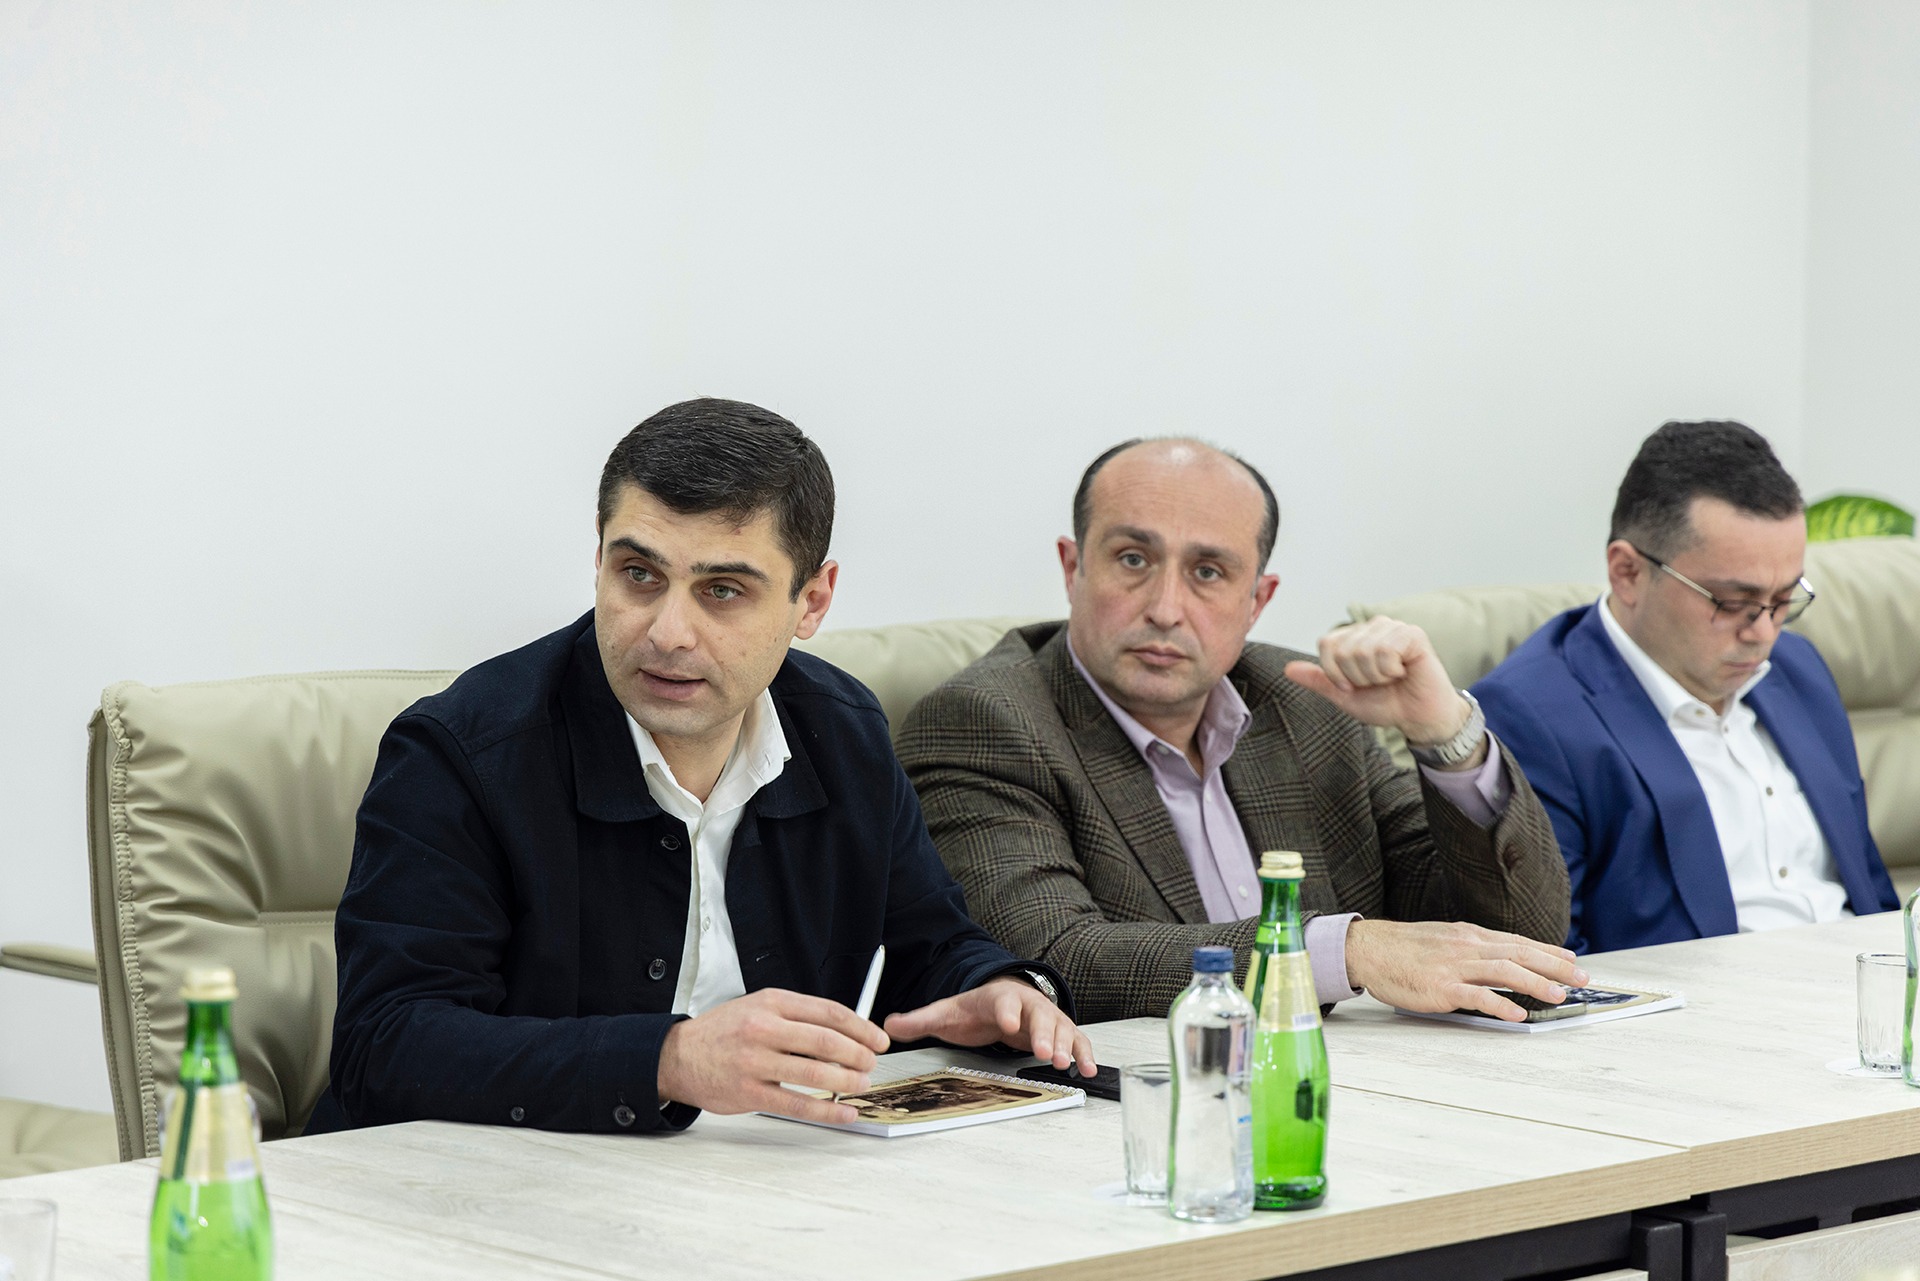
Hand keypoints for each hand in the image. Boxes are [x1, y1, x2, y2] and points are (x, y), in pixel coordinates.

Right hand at [656, 988, 889, 1124]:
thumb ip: (798, 1016)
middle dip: (859, 1055)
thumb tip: (846, 1033)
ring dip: (848, 1081)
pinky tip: (845, 1112)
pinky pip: (797, 1104)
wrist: (678, 1055)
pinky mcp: (749, 1093)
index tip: (878, 1040)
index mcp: (772, 1002)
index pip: (829, 1012)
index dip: (861, 1027)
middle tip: (872, 1064)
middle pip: (827, 1041)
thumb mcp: (759, 1007)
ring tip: (862, 1085)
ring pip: (815, 1073)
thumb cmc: (725, 1032)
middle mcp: (764, 1029)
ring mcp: (756, 1062)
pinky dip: (827, 1110)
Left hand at [883, 978, 1097, 1076]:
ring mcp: (1046, 1016)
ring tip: (1068, 1065)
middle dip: (1042, 1033)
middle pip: (1038, 1015)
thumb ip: (919, 1020)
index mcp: (997, 998)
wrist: (1000, 997)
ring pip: (1060, 1027)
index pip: (1002, 1002)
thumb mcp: (945, 1012)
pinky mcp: (1059, 1030)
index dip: (1007, 1012)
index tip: (1009, 1024)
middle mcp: (1026, 1004)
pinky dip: (1084, 1053)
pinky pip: (1075, 1039)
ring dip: (1065, 1045)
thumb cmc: (974, 1009)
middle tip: (1044, 1052)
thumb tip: (888, 1026)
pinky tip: (1088, 1071)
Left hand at [1283, 617, 1476, 751]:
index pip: (1326, 644)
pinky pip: (1386, 649)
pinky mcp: (1412, 634)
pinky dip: (1391, 669)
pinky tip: (1403, 671)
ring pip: (1363, 650)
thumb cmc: (1386, 704)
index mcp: (1354, 638)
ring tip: (1391, 677)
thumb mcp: (1344, 696)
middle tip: (1377, 682)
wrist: (1418, 717)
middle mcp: (1372, 627)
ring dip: (1375, 675)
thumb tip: (1288, 669)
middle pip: (1344, 649)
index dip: (1335, 672)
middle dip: (1357, 676)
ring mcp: (1392, 628)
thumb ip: (1318, 680)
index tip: (1353, 686)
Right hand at [1344, 919, 1588, 1022]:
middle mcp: (1467, 947)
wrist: (1368, 949)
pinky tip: (1518, 1012)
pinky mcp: (1441, 987)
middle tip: (1581, 978)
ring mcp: (1455, 966)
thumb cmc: (1402, 948)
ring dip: (1535, 982)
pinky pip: (1476, 995)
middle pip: (1519, 953)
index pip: (1517, 941)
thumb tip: (1497, 960)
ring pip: (1504, 970)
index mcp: (1469, 936)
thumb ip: (1470, 949)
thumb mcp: (1442, 939)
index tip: (1570, 959)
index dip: (1547, 951)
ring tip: (1559, 995)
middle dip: (1554, 966)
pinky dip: (1500, 1003)